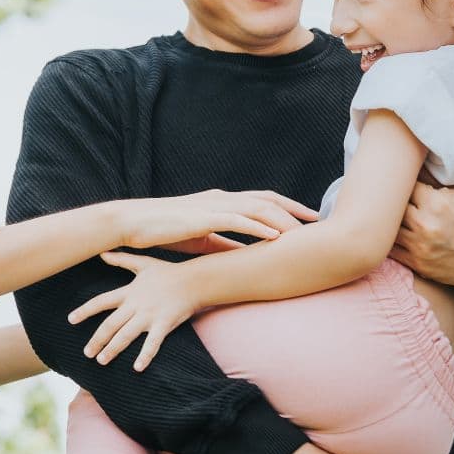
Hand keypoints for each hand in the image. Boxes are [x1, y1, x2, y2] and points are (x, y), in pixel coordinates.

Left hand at [67, 252, 201, 369]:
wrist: (194, 280)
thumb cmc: (168, 272)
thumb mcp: (142, 263)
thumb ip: (121, 260)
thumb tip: (102, 253)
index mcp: (128, 292)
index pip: (101, 302)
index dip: (85, 311)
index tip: (71, 320)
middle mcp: (135, 306)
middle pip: (110, 324)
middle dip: (97, 340)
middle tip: (87, 353)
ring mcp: (149, 316)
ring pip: (126, 336)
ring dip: (112, 349)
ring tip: (101, 360)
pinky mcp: (164, 325)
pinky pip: (152, 344)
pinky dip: (145, 356)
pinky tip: (137, 368)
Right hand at [116, 190, 316, 252]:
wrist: (133, 223)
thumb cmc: (165, 230)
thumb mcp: (202, 240)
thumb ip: (226, 244)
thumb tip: (249, 256)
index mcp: (221, 201)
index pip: (262, 200)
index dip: (288, 208)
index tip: (309, 219)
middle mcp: (221, 198)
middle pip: (267, 200)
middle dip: (295, 209)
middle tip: (319, 221)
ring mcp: (213, 205)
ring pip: (257, 208)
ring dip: (283, 220)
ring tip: (305, 232)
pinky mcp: (202, 216)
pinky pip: (236, 220)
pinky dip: (258, 228)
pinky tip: (275, 237)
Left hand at [389, 182, 453, 287]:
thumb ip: (435, 185)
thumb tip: (412, 172)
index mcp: (437, 203)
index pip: (406, 186)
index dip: (405, 185)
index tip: (405, 186)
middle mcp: (425, 224)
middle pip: (392, 207)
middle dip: (395, 203)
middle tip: (394, 202)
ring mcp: (420, 246)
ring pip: (388, 229)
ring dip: (390, 223)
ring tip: (392, 219)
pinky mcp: (418, 264)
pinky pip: (391, 251)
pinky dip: (390, 242)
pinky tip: (392, 237)